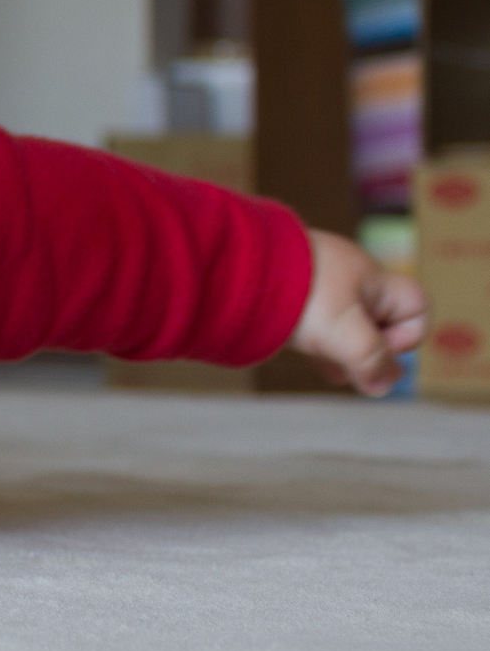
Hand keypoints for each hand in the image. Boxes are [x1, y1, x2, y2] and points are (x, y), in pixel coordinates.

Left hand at [290, 228, 427, 396]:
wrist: (233, 265)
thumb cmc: (299, 295)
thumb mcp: (346, 333)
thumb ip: (372, 361)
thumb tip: (383, 385)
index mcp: (372, 278)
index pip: (416, 306)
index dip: (407, 336)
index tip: (376, 347)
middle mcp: (349, 276)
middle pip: (380, 320)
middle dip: (369, 350)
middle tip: (349, 369)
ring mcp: (318, 283)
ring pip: (345, 324)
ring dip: (341, 349)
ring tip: (327, 367)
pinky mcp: (288, 292)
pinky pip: (315, 321)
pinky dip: (316, 341)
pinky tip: (305, 356)